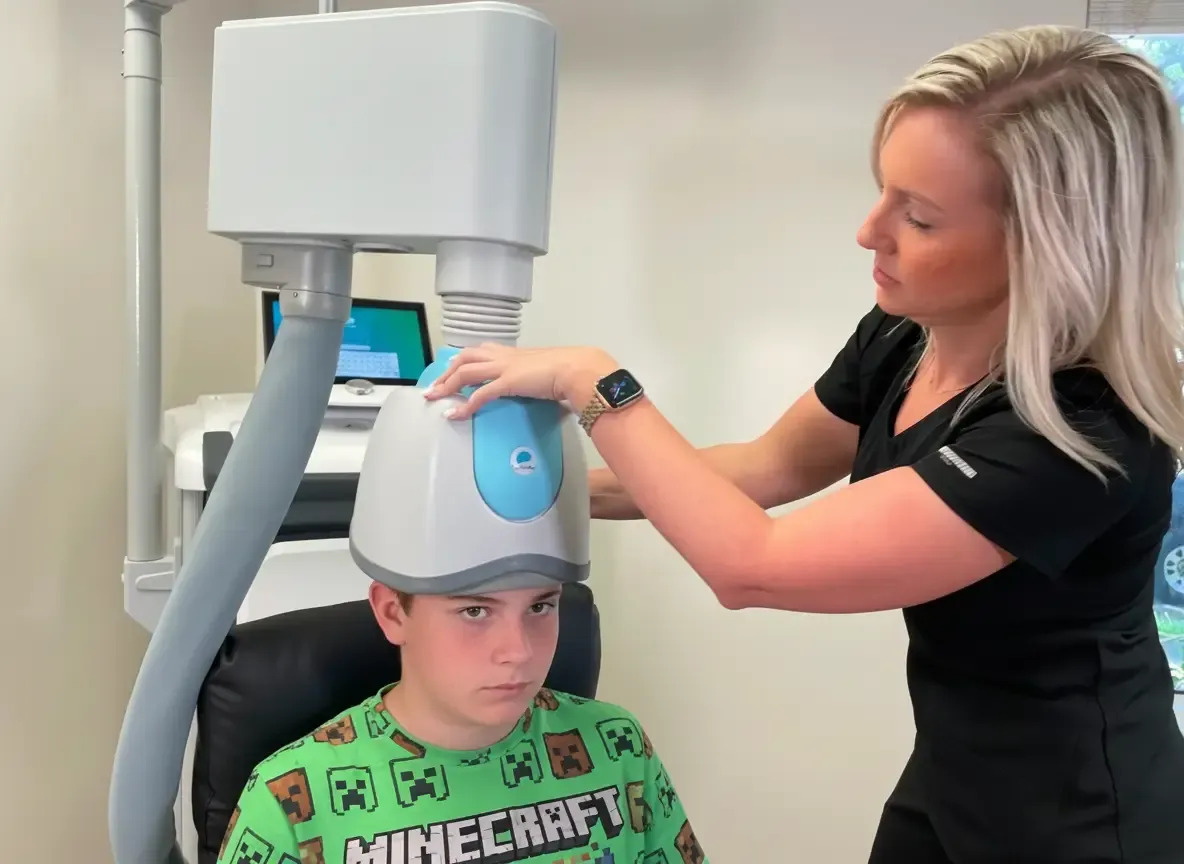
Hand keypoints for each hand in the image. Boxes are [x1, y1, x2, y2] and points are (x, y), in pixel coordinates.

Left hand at [424, 343, 617, 420]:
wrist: (578, 368)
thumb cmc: (570, 370)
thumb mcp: (548, 371)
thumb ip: (538, 378)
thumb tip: (542, 389)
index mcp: (514, 353)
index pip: (481, 351)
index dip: (463, 360)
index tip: (452, 370)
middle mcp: (504, 356)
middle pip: (465, 357)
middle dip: (446, 372)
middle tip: (434, 387)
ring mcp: (504, 367)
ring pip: (465, 371)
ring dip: (446, 385)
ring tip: (434, 398)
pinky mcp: (507, 382)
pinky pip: (479, 393)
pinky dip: (464, 404)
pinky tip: (455, 415)